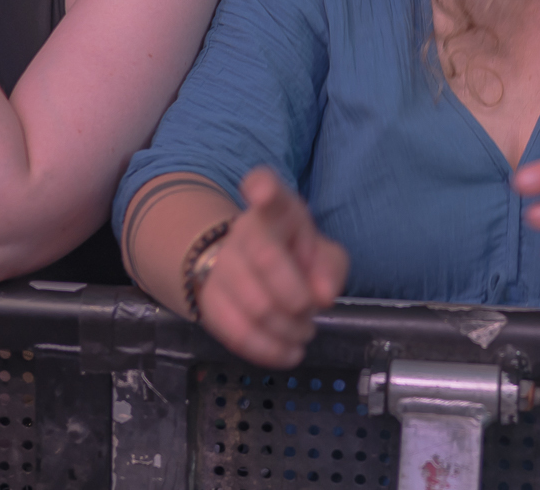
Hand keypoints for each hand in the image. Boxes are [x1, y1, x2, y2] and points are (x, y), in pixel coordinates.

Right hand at [198, 167, 347, 368]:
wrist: (247, 269)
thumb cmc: (293, 255)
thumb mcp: (322, 253)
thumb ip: (331, 267)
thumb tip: (324, 296)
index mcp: (276, 208)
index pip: (265, 186)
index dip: (263, 189)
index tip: (261, 192)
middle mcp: (244, 230)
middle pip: (265, 256)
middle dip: (297, 295)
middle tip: (310, 310)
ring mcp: (221, 263)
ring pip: (255, 303)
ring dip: (288, 328)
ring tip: (303, 331)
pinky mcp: (208, 299)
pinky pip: (236, 332)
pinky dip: (268, 350)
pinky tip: (288, 353)